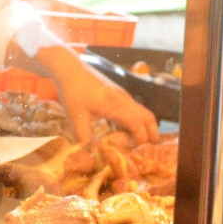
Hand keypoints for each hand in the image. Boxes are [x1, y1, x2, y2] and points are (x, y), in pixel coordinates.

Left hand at [36, 44, 159, 144]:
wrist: (70, 69)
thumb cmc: (73, 92)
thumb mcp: (76, 118)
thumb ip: (84, 138)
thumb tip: (92, 154)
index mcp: (115, 106)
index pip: (137, 124)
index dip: (141, 140)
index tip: (136, 154)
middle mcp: (124, 100)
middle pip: (148, 117)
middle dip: (152, 134)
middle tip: (149, 151)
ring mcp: (124, 96)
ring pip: (143, 113)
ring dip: (145, 128)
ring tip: (140, 145)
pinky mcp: (120, 95)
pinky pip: (135, 110)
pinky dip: (137, 122)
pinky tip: (127, 132)